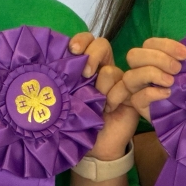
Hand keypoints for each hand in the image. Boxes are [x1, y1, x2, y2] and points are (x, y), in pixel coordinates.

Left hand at [69, 33, 136, 160]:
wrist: (96, 145)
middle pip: (102, 45)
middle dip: (93, 55)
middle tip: (85, 74)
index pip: (86, 40)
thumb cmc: (79, 121)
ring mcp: (119, 80)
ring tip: (98, 104)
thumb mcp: (68, 98)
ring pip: (110, 70)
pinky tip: (110, 109)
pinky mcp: (132, 93)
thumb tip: (53, 63)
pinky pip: (124, 86)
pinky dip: (114, 98)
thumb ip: (65, 79)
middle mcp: (103, 68)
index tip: (72, 50)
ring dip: (101, 87)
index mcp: (86, 65)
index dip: (81, 40)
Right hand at [106, 38, 185, 121]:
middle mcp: (140, 70)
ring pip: (130, 76)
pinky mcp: (140, 105)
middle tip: (177, 68)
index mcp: (151, 57)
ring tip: (171, 81)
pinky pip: (137, 98)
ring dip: (152, 74)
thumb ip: (184, 57)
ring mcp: (137, 88)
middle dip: (157, 58)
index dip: (166, 45)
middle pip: (133, 56)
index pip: (149, 44)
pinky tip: (168, 93)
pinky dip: (152, 93)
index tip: (185, 54)